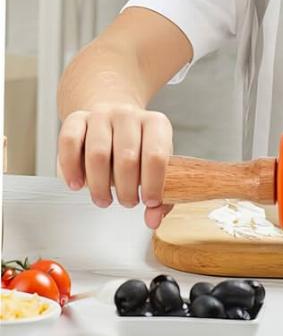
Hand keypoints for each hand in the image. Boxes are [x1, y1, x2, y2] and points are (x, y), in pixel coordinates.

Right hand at [57, 106, 173, 228]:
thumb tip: (153, 219)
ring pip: (97, 153)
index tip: (149, 202)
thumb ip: (160, 195)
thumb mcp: (155, 165)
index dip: (153, 183)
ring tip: (104, 200)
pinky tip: (77, 185)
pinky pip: (69, 142)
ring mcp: (101, 115)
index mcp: (156, 123)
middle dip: (126, 189)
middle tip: (127, 202)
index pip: (156, 155)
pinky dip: (71, 168)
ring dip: (100, 185)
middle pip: (127, 157)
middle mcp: (129, 115)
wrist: (113, 120)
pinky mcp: (76, 119)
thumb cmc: (138, 147)